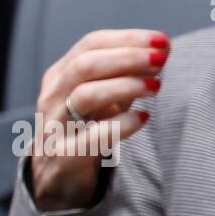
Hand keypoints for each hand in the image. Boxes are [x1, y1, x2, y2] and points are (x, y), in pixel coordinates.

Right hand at [31, 29, 168, 211]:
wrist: (55, 176)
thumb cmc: (85, 128)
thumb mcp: (99, 95)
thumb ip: (124, 73)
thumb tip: (162, 49)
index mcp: (59, 76)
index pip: (90, 44)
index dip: (127, 39)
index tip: (161, 41)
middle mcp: (52, 98)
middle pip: (85, 65)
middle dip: (128, 58)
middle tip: (160, 60)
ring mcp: (55, 127)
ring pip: (85, 96)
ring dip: (126, 86)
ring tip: (156, 87)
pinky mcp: (65, 157)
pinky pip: (93, 137)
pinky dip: (123, 124)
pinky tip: (143, 118)